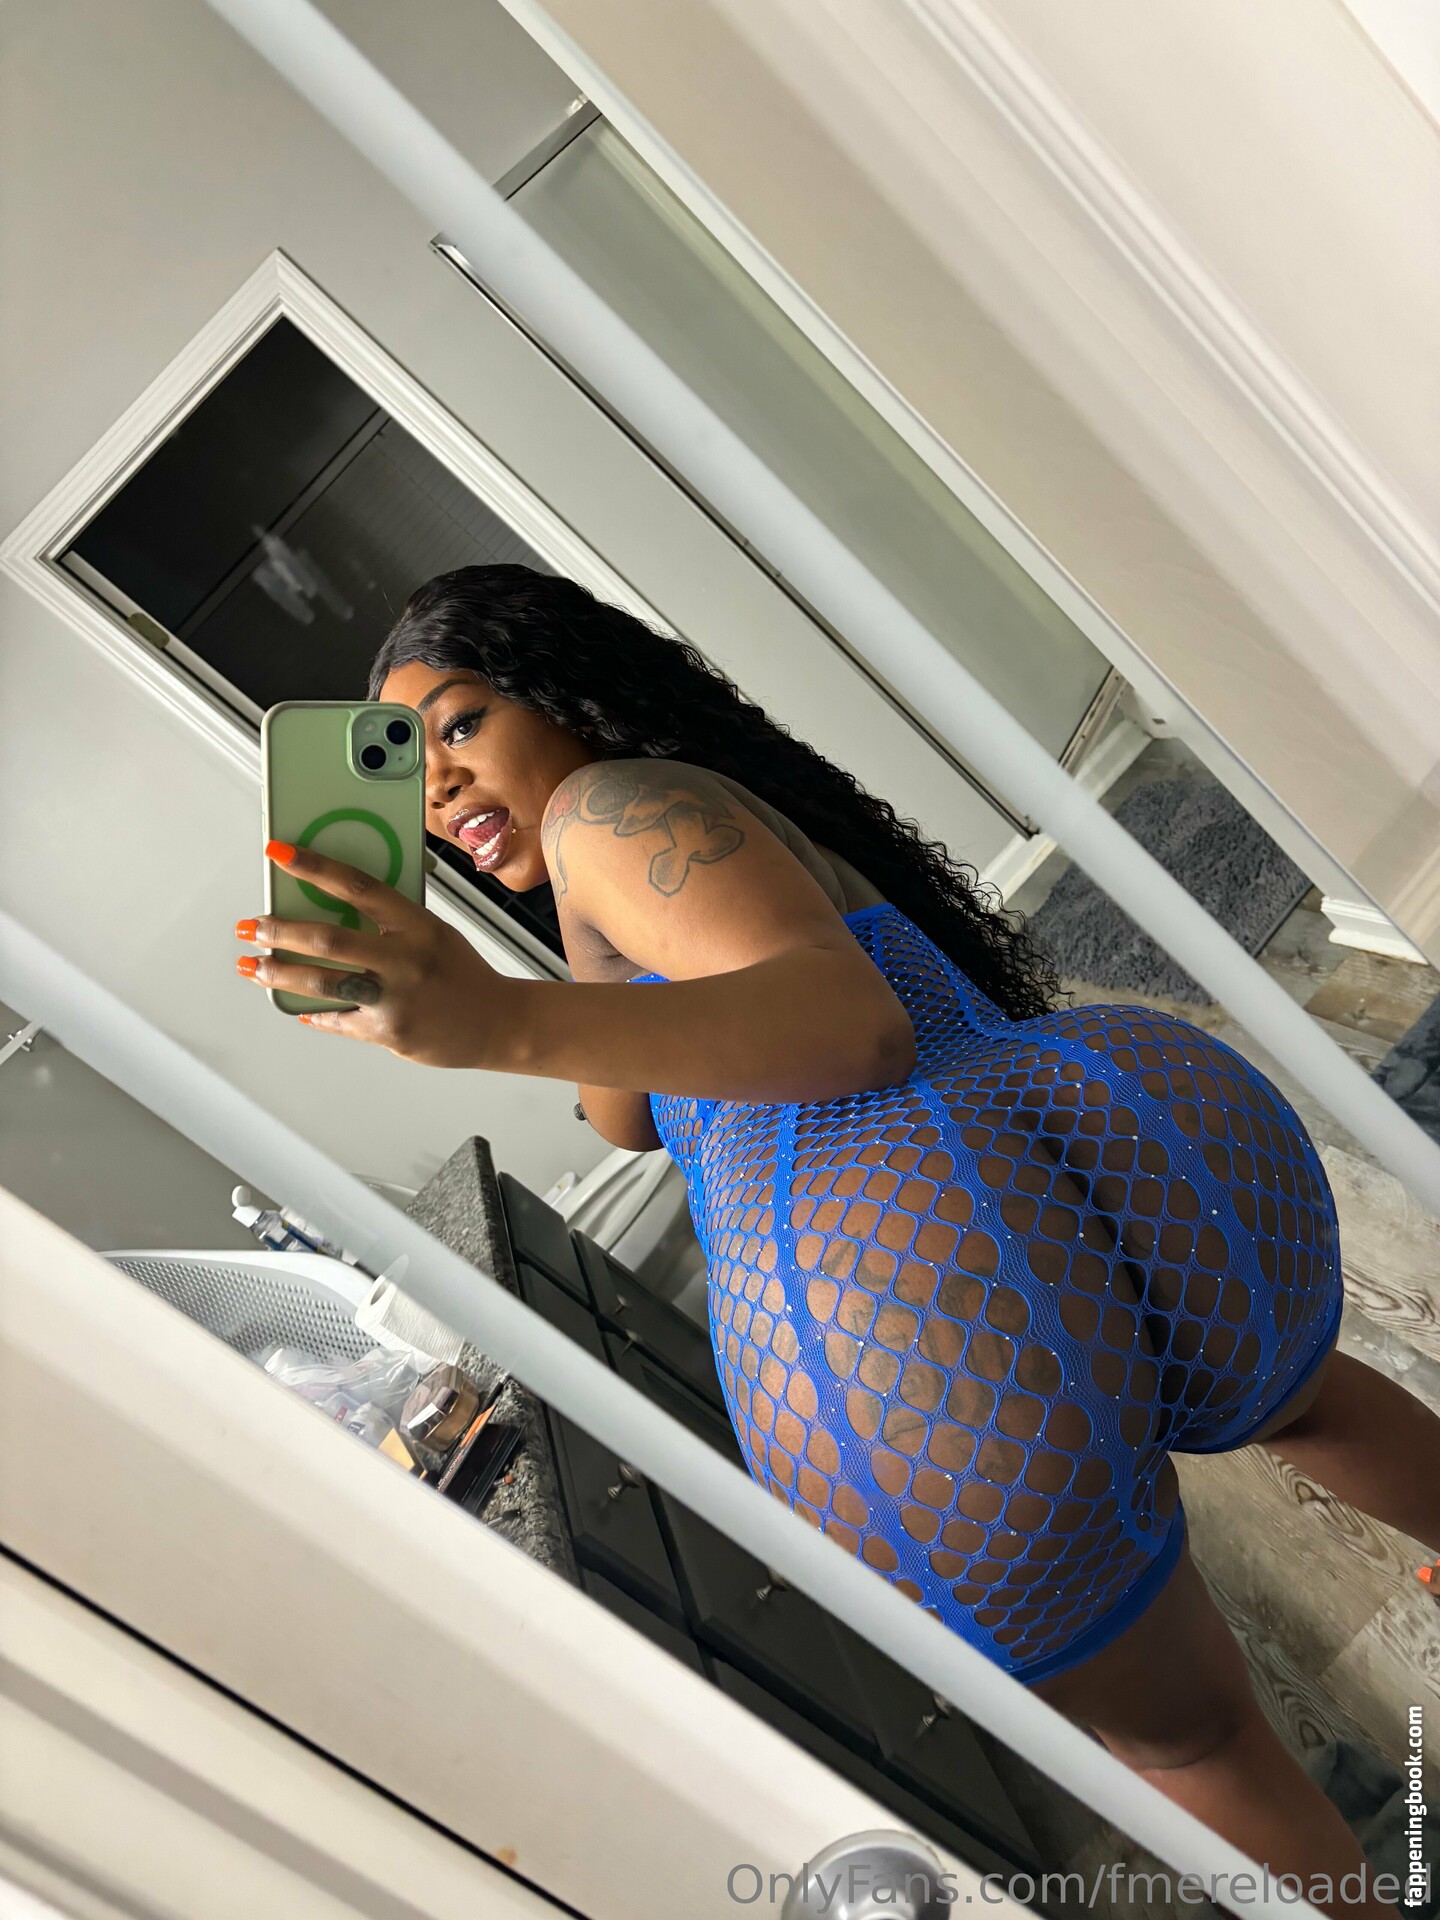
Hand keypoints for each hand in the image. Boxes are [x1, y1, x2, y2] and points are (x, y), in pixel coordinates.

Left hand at [236, 840, 510, 1067]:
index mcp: (418, 925)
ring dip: (279, 973)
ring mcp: (396, 998)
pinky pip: (337, 1019)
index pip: (359, 886)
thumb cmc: (463, 973)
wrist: (499, 1024)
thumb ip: (392, 921)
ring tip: (254, 966)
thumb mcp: (435, 933)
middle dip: (279, 931)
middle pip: (328, 939)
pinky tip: (294, 1006)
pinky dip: (313, 1012)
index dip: (315, 867)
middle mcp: (406, 959)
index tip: (280, 852)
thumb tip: (334, 907)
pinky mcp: (388, 1032)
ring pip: (323, 982)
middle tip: (252, 926)